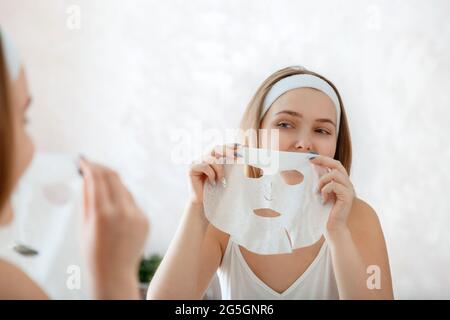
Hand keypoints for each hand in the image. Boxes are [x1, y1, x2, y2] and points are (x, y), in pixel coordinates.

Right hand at [79, 157, 149, 298]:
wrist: (114, 274)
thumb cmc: (93, 252)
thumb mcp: (83, 225)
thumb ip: (86, 198)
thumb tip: (86, 177)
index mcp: (103, 214)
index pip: (97, 179)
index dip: (89, 166)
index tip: (83, 161)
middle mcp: (123, 211)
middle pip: (113, 177)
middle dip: (101, 168)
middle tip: (92, 166)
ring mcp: (137, 215)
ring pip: (124, 188)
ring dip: (112, 183)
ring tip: (100, 185)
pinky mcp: (145, 220)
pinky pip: (132, 202)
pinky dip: (122, 198)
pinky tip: (113, 206)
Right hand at [188, 143, 240, 204]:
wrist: (203, 201)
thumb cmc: (214, 188)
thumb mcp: (221, 174)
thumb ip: (226, 165)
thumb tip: (238, 157)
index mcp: (209, 157)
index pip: (219, 148)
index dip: (229, 146)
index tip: (240, 146)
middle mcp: (202, 157)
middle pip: (215, 148)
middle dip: (227, 151)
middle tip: (236, 156)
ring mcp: (195, 161)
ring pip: (211, 159)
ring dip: (219, 169)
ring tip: (221, 179)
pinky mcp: (191, 168)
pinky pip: (205, 166)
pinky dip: (211, 174)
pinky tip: (212, 182)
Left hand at [309, 155, 354, 233]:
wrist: (332, 227)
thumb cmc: (325, 211)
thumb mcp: (321, 192)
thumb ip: (320, 181)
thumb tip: (313, 166)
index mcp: (341, 182)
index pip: (335, 164)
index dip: (324, 159)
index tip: (311, 157)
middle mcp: (347, 184)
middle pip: (338, 165)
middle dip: (324, 161)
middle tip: (311, 161)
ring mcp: (349, 190)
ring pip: (335, 174)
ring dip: (322, 180)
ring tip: (317, 191)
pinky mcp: (348, 197)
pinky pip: (335, 185)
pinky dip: (325, 190)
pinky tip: (323, 200)